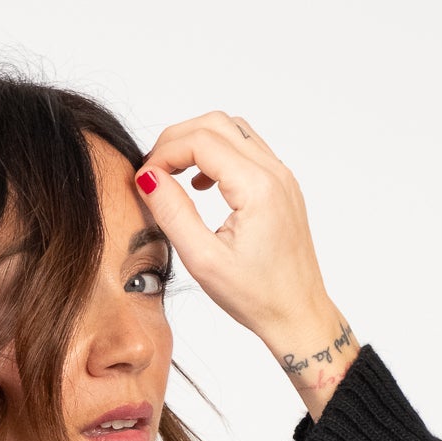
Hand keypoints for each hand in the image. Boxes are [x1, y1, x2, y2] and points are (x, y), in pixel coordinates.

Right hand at [135, 112, 357, 407]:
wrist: (298, 315)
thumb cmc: (257, 297)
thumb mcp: (204, 261)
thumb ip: (173, 213)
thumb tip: (148, 177)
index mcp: (257, 187)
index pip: (201, 140)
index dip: (164, 152)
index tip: (143, 179)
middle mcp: (274, 172)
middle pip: (216, 124)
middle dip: (178, 140)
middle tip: (153, 171)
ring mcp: (281, 176)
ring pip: (232, 131)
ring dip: (198, 143)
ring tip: (173, 175)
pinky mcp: (281, 186)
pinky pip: (246, 150)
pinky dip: (217, 154)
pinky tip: (201, 184)